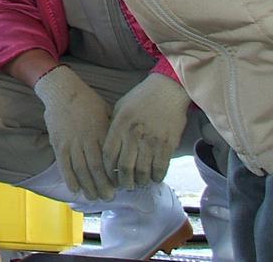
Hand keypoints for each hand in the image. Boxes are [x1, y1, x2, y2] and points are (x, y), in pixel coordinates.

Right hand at [33, 65, 115, 200]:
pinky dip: (69, 178)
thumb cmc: (88, 101)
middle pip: (96, 169)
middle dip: (103, 186)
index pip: (110, 160)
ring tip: (92, 197)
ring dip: (87, 186)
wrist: (63, 91)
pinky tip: (74, 189)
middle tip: (108, 198)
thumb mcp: (107, 113)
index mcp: (101, 133)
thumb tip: (125, 148)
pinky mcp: (58, 143)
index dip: (114, 176)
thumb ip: (113, 131)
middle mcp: (87, 140)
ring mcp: (71, 142)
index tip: (120, 187)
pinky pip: (64, 164)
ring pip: (80, 169)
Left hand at [102, 73, 188, 189]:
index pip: (108, 155)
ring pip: (143, 172)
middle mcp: (133, 135)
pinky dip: (156, 177)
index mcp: (119, 126)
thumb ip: (114, 128)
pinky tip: (154, 177)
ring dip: (140, 181)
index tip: (109, 176)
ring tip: (139, 182)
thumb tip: (108, 149)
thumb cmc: (140, 99)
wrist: (167, 90)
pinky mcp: (168, 144)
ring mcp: (151, 141)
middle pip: (124, 168)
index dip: (107, 170)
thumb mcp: (120, 109)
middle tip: (125, 185)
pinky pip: (161, 168)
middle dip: (123, 182)